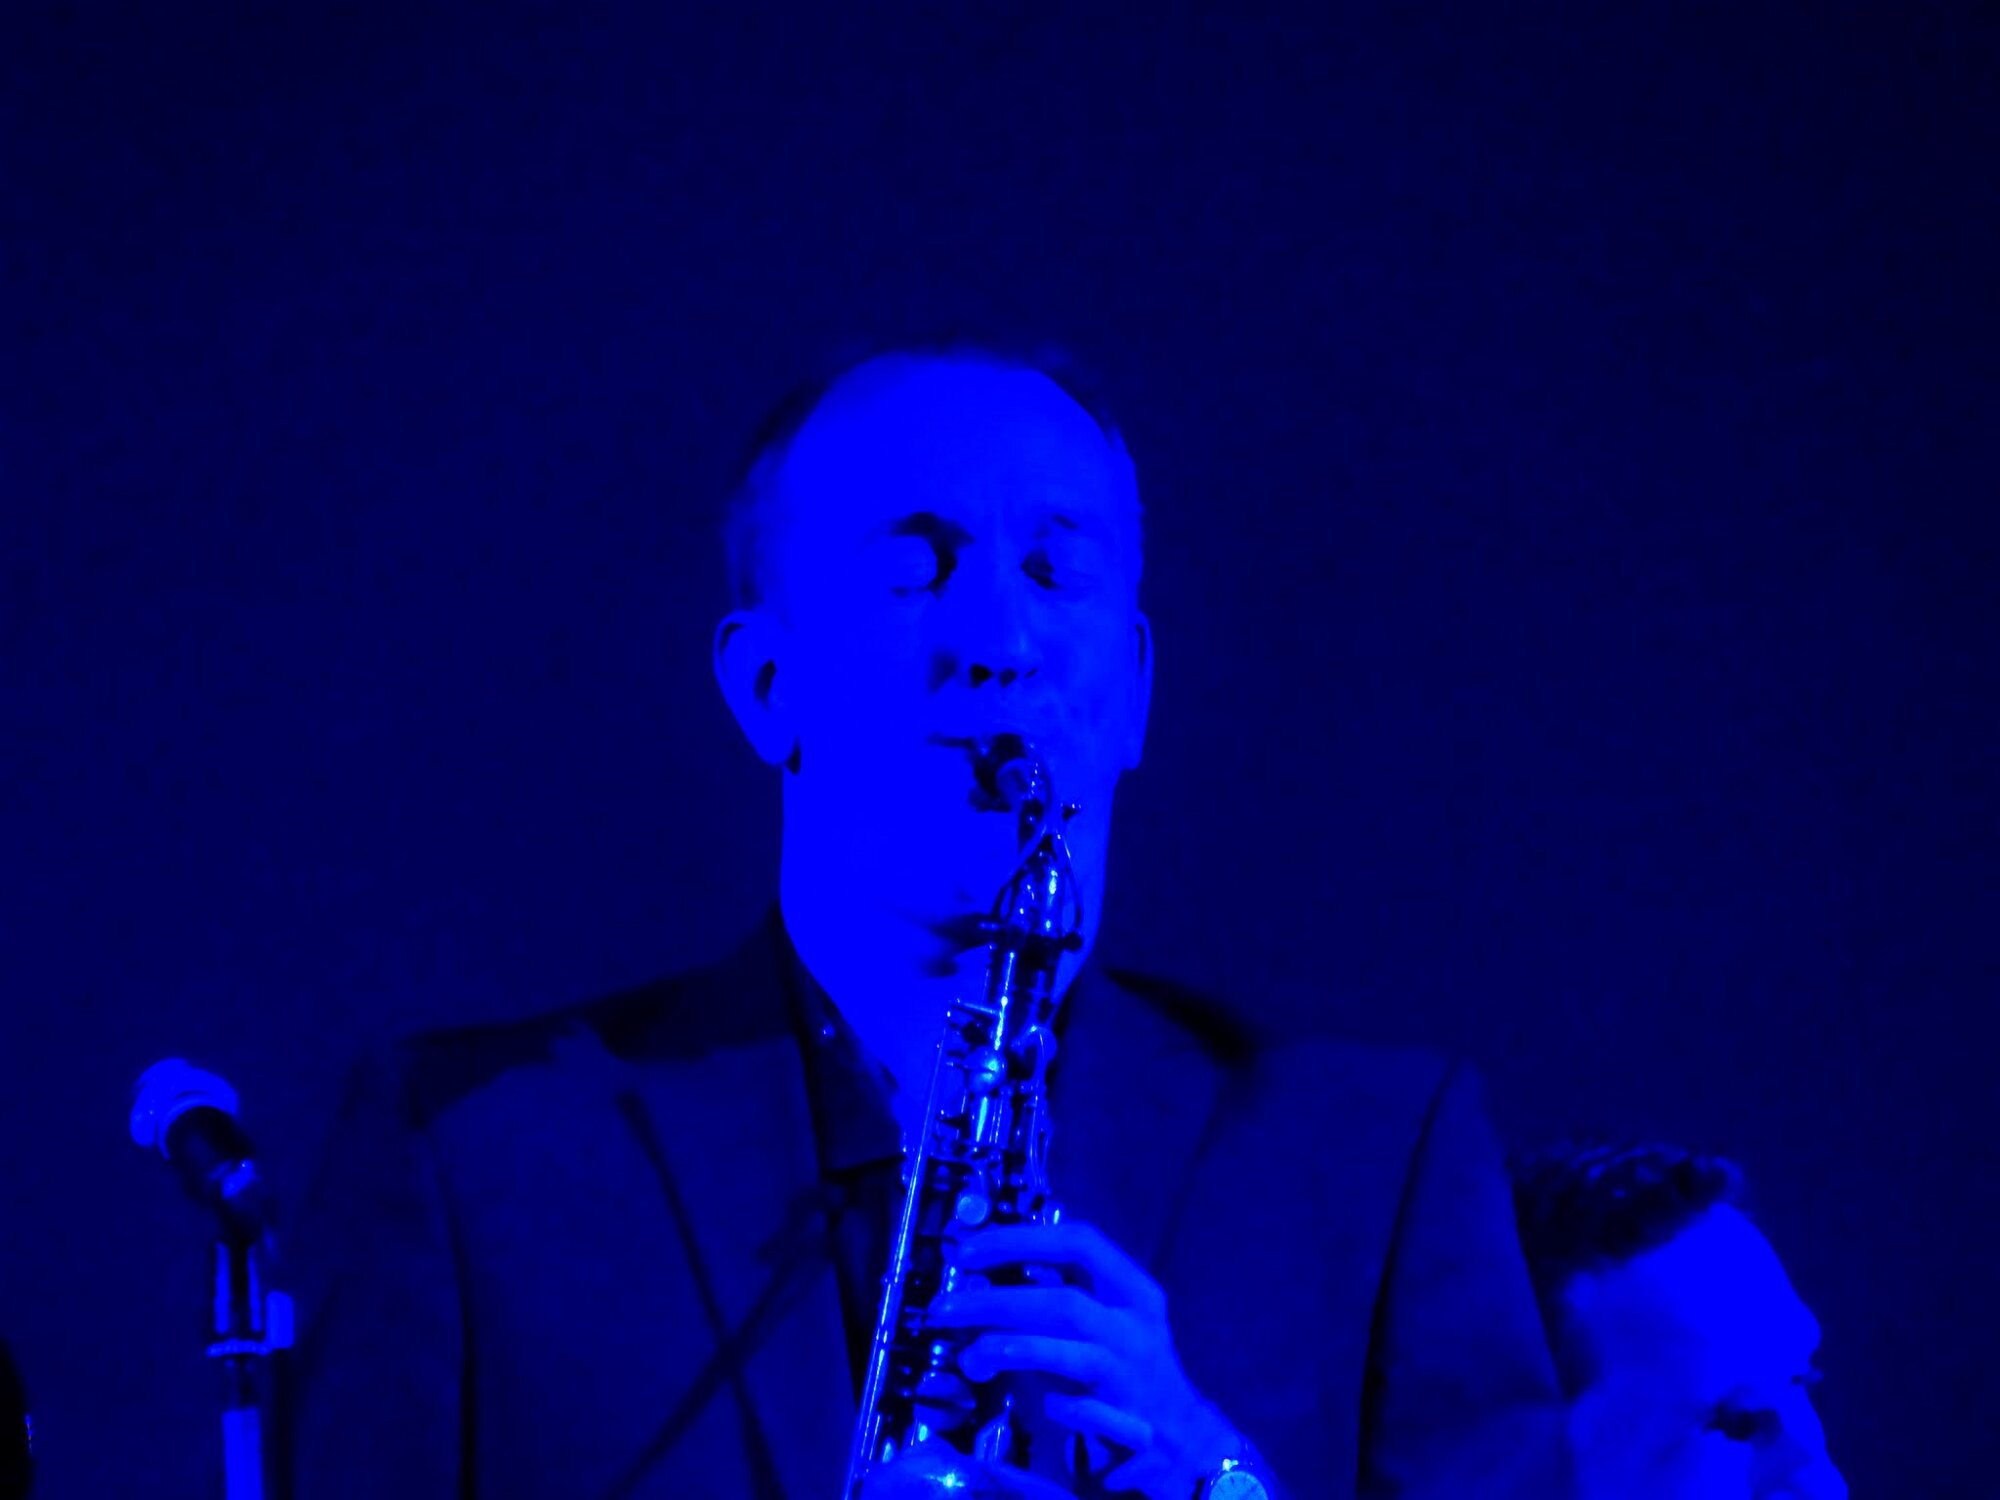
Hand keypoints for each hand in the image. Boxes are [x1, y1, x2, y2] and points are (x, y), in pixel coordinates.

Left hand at [924, 1220, 1242, 1499]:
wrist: (1187, 1438)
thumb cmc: (1131, 1369)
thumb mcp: (1102, 1322)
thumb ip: (1055, 1298)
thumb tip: (985, 1277)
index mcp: (1134, 1290)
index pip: (1080, 1242)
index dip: (1021, 1239)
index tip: (970, 1249)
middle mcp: (1138, 1326)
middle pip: (1064, 1302)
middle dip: (997, 1302)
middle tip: (945, 1308)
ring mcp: (1135, 1375)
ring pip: (1070, 1354)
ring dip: (1013, 1351)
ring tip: (971, 1356)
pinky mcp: (1131, 1422)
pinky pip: (1081, 1408)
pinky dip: (1056, 1405)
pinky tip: (1041, 1405)